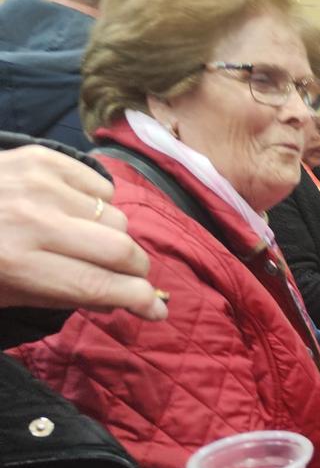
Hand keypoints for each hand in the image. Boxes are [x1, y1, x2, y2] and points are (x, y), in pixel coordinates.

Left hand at [0, 145, 165, 319]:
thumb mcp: (8, 292)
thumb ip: (71, 297)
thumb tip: (133, 301)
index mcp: (19, 265)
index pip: (100, 285)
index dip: (137, 299)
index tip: (156, 309)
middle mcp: (33, 222)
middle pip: (121, 249)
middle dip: (136, 270)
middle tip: (130, 277)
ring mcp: (41, 185)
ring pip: (117, 218)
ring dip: (111, 236)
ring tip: (85, 239)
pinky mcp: (43, 159)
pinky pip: (102, 186)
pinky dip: (98, 203)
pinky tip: (73, 209)